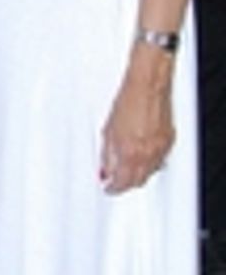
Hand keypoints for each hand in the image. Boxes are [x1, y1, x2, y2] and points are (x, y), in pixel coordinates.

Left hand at [100, 66, 174, 193]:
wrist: (147, 86)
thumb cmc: (128, 101)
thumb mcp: (108, 130)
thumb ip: (107, 154)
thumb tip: (105, 169)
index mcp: (130, 152)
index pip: (121, 183)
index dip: (113, 187)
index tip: (108, 186)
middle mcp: (147, 153)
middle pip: (137, 181)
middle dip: (126, 183)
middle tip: (115, 179)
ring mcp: (160, 148)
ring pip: (150, 172)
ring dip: (138, 173)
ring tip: (127, 166)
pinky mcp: (169, 140)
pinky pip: (159, 159)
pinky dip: (150, 161)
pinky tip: (141, 154)